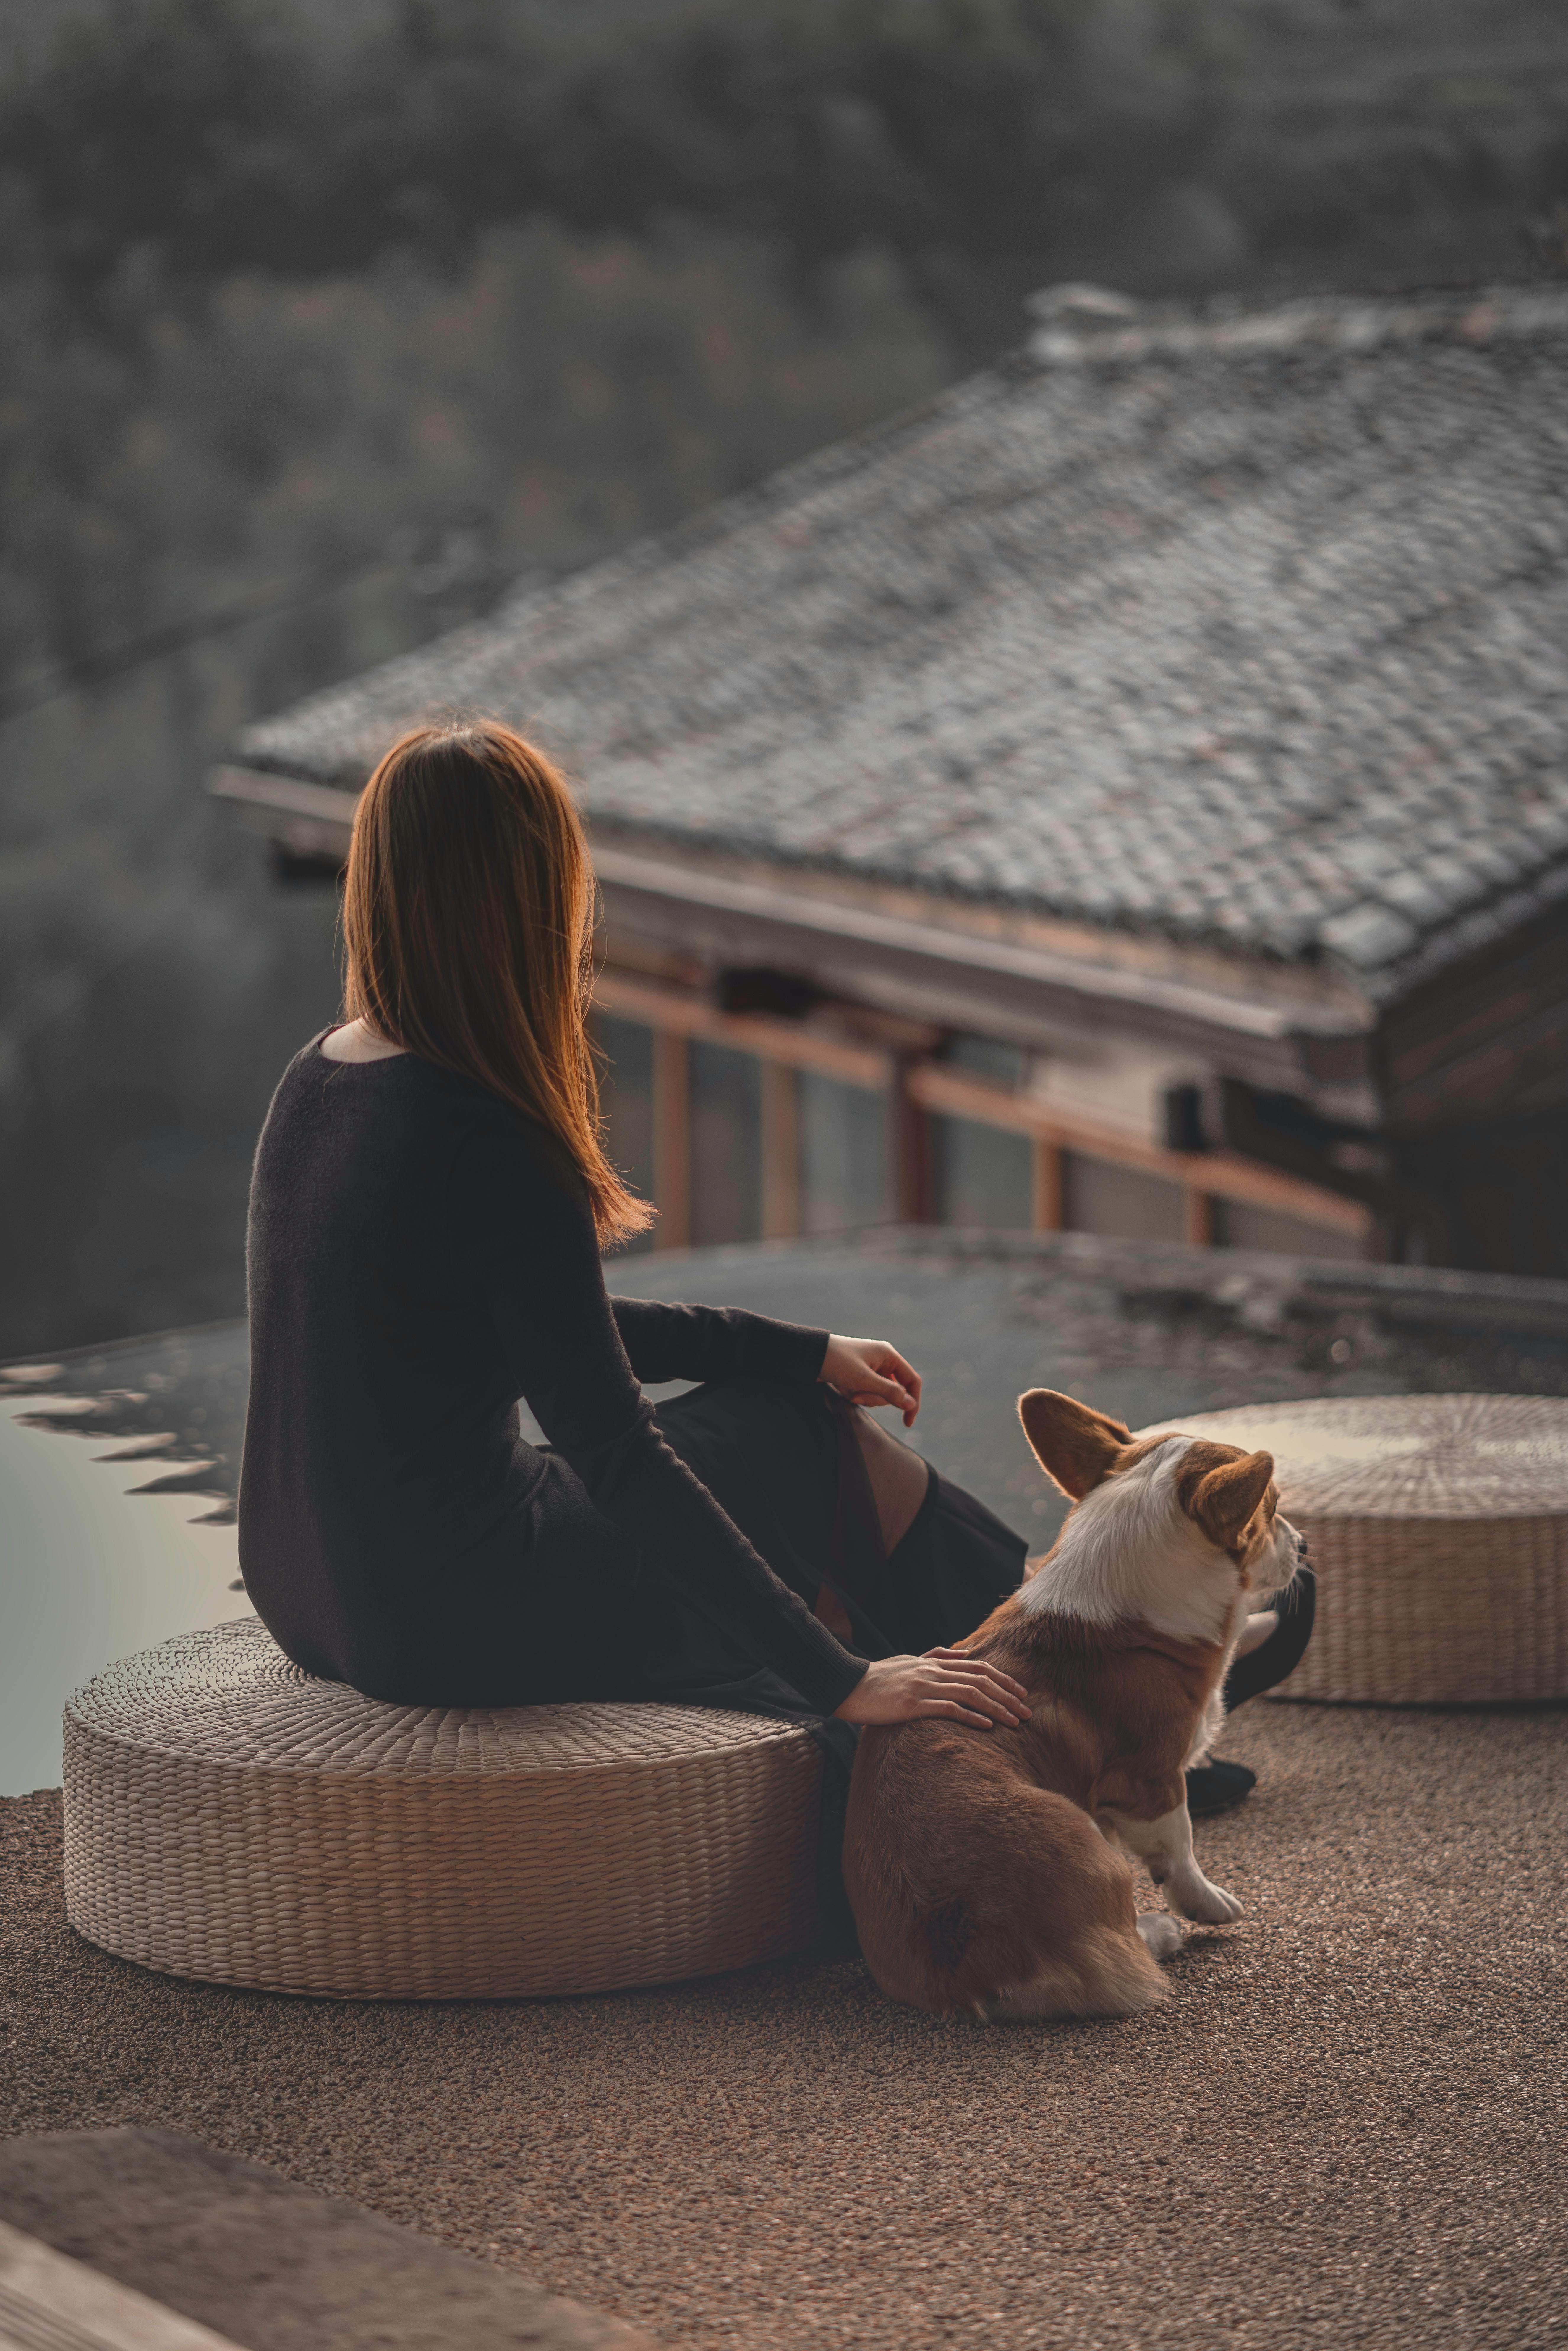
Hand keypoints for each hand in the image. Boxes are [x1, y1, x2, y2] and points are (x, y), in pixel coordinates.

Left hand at [819, 1333, 921, 1426]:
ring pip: (878, 1393)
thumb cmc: (837, 1362)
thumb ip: (889, 1392)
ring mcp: (870, 1367)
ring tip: (847, 1390)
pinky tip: (842, 1388)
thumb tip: (910, 1404)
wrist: (808, 1355)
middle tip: (857, 1396)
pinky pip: (865, 1391)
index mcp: (888, 1355)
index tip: (907, 1422)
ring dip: (863, 1397)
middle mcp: (882, 1360)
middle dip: (875, 1398)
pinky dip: (855, 1394)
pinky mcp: (858, 1375)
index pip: (912, 1380)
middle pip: (893, 1390)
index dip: (912, 1401)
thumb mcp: (864, 1380)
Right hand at [833, 1648, 1031, 1730]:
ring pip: (971, 1694)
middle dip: (1008, 1696)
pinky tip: (987, 1727)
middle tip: (1028, 1712)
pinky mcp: (913, 1704)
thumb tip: (965, 1653)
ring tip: (1016, 1722)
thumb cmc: (878, 1678)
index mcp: (933, 1663)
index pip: (978, 1667)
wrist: (848, 1686)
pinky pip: (949, 1709)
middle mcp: (933, 1671)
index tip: (1022, 1693)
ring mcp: (924, 1687)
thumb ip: (937, 1656)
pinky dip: (971, 1717)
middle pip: (981, 1680)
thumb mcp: (909, 1661)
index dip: (1003, 1679)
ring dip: (997, 1708)